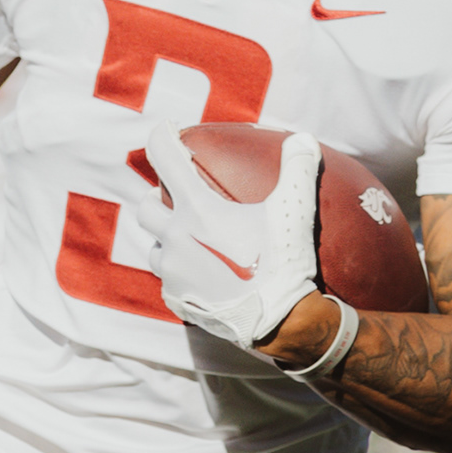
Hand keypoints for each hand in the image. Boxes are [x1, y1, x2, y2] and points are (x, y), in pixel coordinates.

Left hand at [142, 117, 318, 348]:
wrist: (279, 322)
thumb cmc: (284, 262)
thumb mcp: (295, 210)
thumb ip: (298, 169)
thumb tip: (305, 139)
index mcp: (197, 210)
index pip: (163, 157)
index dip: (162, 136)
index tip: (167, 130)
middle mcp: (175, 238)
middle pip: (146, 208)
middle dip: (157, 198)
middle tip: (177, 198)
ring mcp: (172, 272)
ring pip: (154, 248)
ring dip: (166, 239)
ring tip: (189, 239)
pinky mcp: (177, 300)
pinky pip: (167, 280)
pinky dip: (179, 272)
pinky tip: (201, 273)